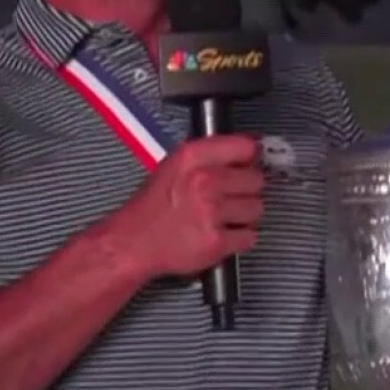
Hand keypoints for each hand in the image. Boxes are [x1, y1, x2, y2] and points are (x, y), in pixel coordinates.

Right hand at [112, 135, 263, 277]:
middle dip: (247, 190)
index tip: (250, 164)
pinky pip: (249, 236)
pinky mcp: (216, 241)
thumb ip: (209, 156)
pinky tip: (221, 233)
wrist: (134, 242)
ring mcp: (211, 212)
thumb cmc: (153, 207)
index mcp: (192, 157)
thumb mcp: (175, 166)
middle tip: (230, 197)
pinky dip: (239, 238)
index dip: (250, 158)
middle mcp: (204, 181)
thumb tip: (247, 152)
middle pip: (256, 179)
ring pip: (256, 209)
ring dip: (245, 215)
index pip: (245, 147)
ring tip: (222, 217)